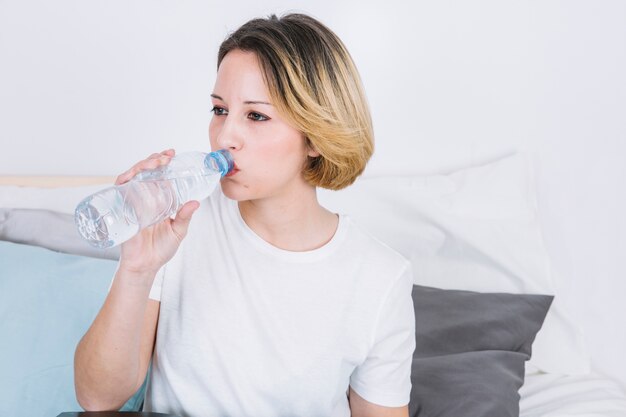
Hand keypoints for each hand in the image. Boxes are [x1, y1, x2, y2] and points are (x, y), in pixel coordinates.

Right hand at [116, 149, 199, 275]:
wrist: (145, 265)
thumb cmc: (161, 249)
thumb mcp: (178, 230)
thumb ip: (185, 216)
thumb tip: (196, 202)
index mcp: (158, 199)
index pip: (159, 174)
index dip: (163, 162)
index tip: (172, 155)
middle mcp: (144, 197)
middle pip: (145, 171)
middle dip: (154, 160)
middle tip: (166, 158)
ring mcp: (132, 201)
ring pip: (132, 176)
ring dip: (142, 165)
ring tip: (155, 163)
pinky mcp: (121, 209)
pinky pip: (119, 190)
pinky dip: (124, 179)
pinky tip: (133, 175)